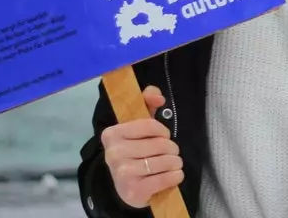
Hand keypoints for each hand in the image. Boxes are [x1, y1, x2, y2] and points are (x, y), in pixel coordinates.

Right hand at [101, 85, 184, 207]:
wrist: (127, 188)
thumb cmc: (135, 152)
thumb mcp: (138, 126)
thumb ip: (146, 103)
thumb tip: (158, 96)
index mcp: (111, 134)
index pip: (150, 125)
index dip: (163, 131)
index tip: (163, 136)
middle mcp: (113, 153)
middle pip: (160, 144)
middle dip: (172, 148)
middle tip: (171, 153)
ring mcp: (122, 174)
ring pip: (165, 161)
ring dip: (176, 163)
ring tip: (173, 164)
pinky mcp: (133, 191)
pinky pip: (165, 178)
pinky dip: (176, 176)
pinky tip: (174, 175)